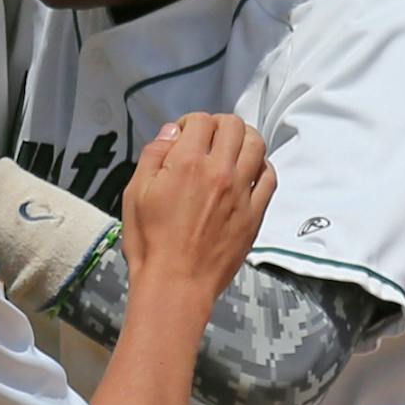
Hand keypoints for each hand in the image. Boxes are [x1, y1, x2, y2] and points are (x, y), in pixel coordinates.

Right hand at [121, 114, 274, 308]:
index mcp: (187, 164)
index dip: (190, 122)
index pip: (200, 121)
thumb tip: (172, 133)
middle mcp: (219, 172)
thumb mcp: (135, 193)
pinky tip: (249, 170)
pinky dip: (262, 165)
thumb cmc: (150, 241)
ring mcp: (242, 193)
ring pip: (256, 146)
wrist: (176, 283)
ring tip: (232, 147)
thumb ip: (154, 156)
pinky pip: (269, 178)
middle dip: (218, 124)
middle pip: (233, 127)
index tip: (183, 135)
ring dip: (244, 138)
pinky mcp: (255, 214)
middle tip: (207, 137)